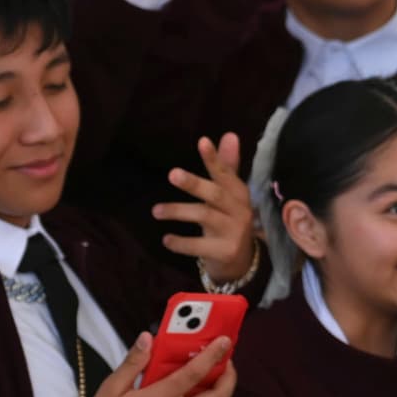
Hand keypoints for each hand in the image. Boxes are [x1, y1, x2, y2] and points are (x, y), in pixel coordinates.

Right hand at [74, 334, 237, 396]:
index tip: (224, 342)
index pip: (193, 373)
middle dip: (230, 376)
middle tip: (225, 363)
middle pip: (220, 396)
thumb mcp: (110, 390)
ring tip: (217, 382)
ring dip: (225, 395)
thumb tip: (147, 338)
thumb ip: (133, 363)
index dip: (213, 355)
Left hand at [156, 135, 256, 283]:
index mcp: (239, 194)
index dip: (214, 158)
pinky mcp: (226, 251)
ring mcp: (234, 232)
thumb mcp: (229, 195)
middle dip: (194, 184)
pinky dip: (180, 242)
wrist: (241, 262)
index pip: (226, 173)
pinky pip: (199, 246)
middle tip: (172, 174)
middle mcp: (240, 211)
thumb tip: (229, 134)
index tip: (202, 141)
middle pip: (216, 194)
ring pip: (205, 216)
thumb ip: (226, 166)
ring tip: (156, 211)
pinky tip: (166, 240)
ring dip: (178, 211)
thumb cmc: (229, 221)